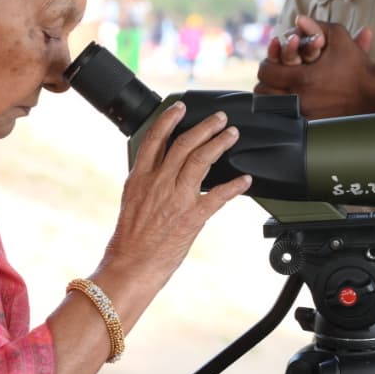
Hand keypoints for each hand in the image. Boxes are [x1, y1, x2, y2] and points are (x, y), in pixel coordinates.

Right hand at [103, 103, 250, 282]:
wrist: (130, 266)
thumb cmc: (129, 239)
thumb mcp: (131, 201)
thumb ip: (147, 182)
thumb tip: (161, 169)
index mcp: (140, 178)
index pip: (155, 139)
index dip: (169, 120)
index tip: (181, 107)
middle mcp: (158, 183)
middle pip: (184, 144)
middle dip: (204, 127)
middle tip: (220, 118)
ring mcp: (176, 198)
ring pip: (201, 160)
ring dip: (219, 144)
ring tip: (232, 134)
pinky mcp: (191, 216)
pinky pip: (218, 196)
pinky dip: (234, 186)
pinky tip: (245, 180)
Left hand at [256, 18, 374, 119]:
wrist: (372, 94)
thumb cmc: (356, 64)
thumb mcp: (339, 38)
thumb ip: (317, 26)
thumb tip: (298, 19)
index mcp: (302, 77)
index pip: (266, 72)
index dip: (267, 64)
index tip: (273, 62)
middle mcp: (299, 98)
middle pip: (263, 91)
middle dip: (266, 81)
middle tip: (273, 75)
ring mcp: (304, 113)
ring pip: (270, 108)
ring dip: (271, 96)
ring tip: (277, 88)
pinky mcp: (310, 124)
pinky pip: (284, 119)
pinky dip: (283, 110)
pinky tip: (288, 102)